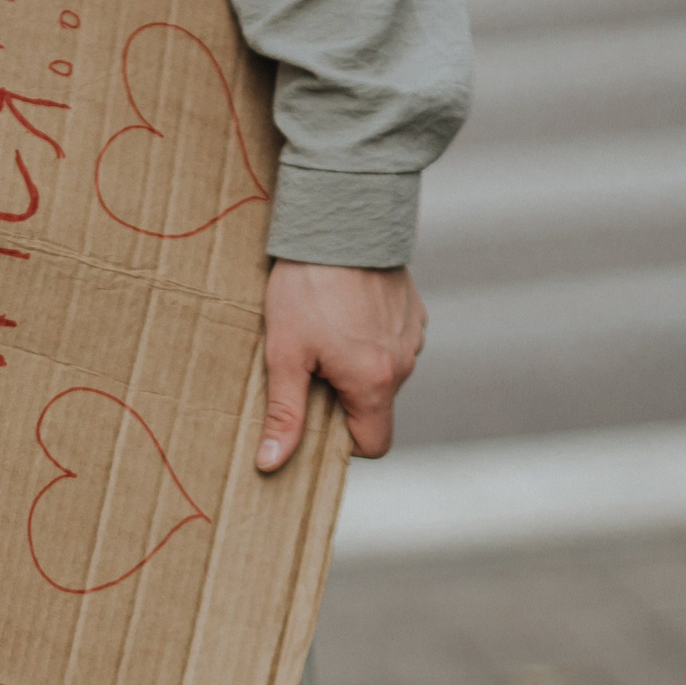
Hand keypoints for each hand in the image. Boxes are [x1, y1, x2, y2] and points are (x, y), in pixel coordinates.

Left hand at [257, 262, 424, 472]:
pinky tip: (344, 311)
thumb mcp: (285, 354)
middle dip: (344, 396)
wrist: (339, 221)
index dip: (343, 441)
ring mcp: (413, 335)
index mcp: (376, 383)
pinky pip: (393, 342)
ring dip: (357, 365)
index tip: (316, 414)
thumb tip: (272, 463)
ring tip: (324, 330)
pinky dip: (370, 338)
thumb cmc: (307, 287)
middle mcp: (404, 363)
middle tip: (309, 364)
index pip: (373, 445)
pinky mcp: (413, 311)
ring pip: (385, 373)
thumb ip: (285, 413)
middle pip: (375, 406)